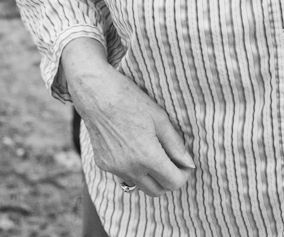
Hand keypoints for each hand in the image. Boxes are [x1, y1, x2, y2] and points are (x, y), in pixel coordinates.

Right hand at [60, 39, 194, 195]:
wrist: (95, 93)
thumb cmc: (129, 99)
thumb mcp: (159, 118)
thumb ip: (176, 144)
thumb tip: (189, 163)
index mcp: (147, 156)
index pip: (174, 182)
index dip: (184, 174)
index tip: (185, 162)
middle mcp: (130, 168)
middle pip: (158, 191)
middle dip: (169, 179)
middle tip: (173, 162)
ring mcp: (114, 168)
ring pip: (141, 185)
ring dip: (152, 177)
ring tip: (154, 154)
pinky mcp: (103, 164)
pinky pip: (125, 175)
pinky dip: (134, 169)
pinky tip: (133, 148)